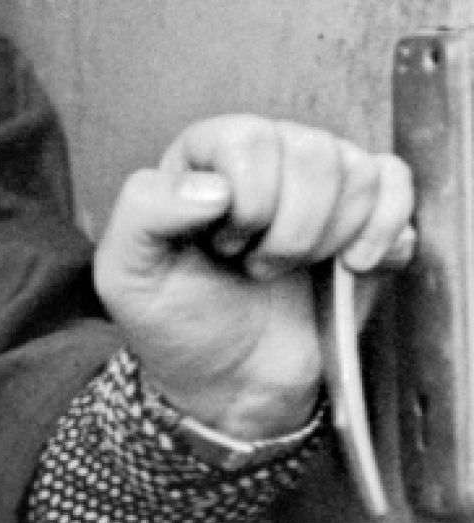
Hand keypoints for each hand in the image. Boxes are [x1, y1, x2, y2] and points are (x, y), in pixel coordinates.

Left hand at [93, 114, 415, 439]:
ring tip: (295, 269)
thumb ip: (145, 211)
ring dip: (330, 234)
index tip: (226, 249)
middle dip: (291, 227)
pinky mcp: (365, 217)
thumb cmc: (176, 323)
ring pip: (357, 169)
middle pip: (312, 151)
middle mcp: (268, 158)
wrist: (231, 383)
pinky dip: (385, 227)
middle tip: (260, 268)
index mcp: (206, 158)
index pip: (250, 139)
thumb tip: (214, 187)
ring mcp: (321, 185)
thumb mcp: (127, 273)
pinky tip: (355, 265)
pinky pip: (396, 185)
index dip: (248, 200)